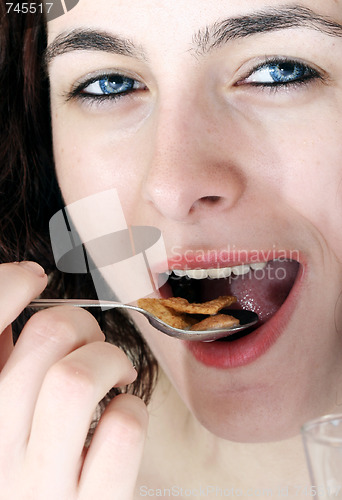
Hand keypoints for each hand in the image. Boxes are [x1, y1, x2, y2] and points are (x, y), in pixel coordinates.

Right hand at [0, 262, 147, 499]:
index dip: (8, 283)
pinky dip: (132, 408)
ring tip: (114, 374)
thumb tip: (16, 292)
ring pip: (78, 378)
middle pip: (46, 337)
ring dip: (109, 359)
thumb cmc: (26, 466)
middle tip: (90, 340)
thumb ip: (0, 360)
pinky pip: (121, 429)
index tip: (33, 277)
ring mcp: (40, 485)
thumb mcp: (1, 413)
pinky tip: (121, 415)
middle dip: (80, 321)